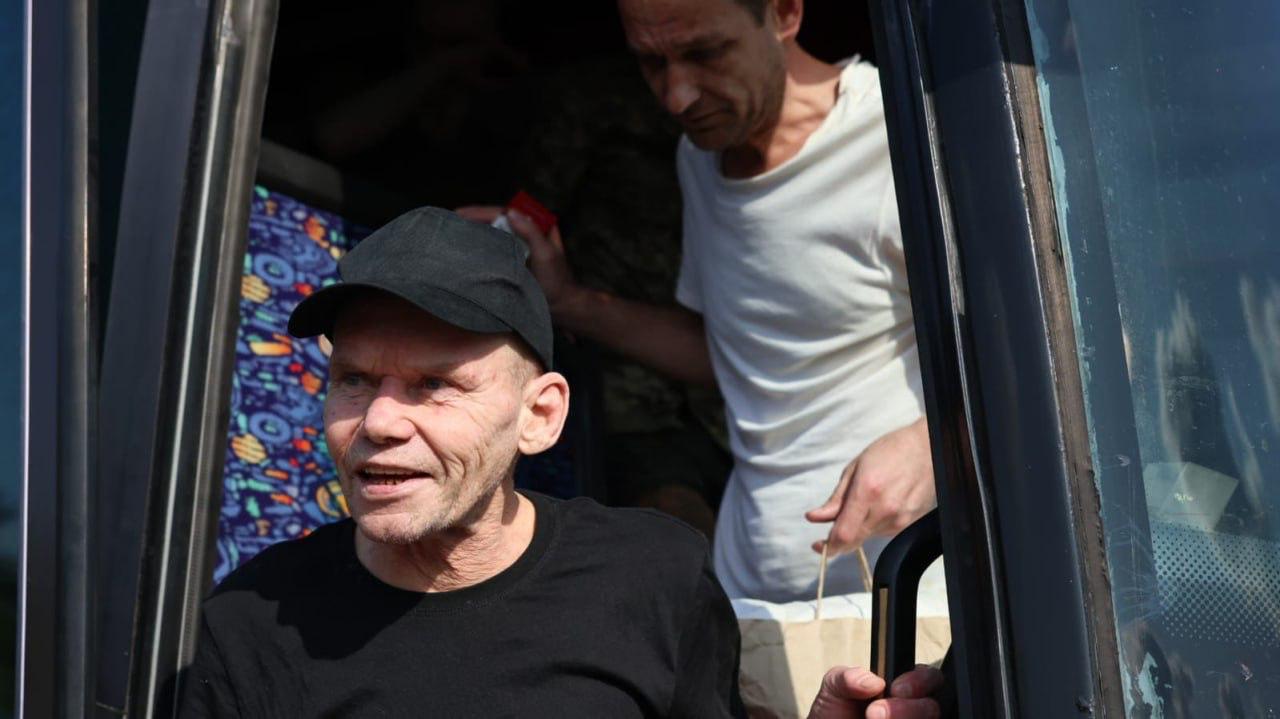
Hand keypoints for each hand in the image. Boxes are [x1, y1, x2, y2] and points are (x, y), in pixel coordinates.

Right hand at [455, 205, 581, 313]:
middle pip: (497, 219)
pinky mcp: (515, 259)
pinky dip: (481, 244)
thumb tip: (510, 212)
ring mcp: (520, 246)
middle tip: (451, 219)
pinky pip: (496, 247)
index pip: (505, 212)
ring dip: (476, 229)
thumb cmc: (556, 281)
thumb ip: (531, 232)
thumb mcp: (545, 254)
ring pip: (495, 231)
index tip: (460, 213)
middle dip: (475, 217)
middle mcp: (527, 232)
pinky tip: (467, 245)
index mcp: (536, 226)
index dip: (481, 211)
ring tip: (454, 228)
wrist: (562, 306)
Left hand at [805, 418, 934, 555]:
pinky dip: (875, 523)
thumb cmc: (890, 451)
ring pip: (868, 536)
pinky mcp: (909, 524)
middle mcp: (885, 510)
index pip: (844, 535)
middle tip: (835, 522)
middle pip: (855, 540)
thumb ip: (836, 499)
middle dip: (840, 537)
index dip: (828, 546)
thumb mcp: (855, 468)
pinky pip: (883, 532)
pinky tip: (882, 503)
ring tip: (868, 499)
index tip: (818, 546)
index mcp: (867, 492)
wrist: (927, 449)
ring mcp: (900, 520)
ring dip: (859, 526)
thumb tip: (814, 517)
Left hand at [807, 665, 942, 718]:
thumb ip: (847, 676)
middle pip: (932, 706)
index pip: (929, 677)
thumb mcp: (834, 689)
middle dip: (907, 708)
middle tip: (875, 712)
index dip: (918, 681)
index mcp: (903, 687)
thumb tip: (873, 681)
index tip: (895, 688)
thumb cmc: (836, 715)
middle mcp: (913, 710)